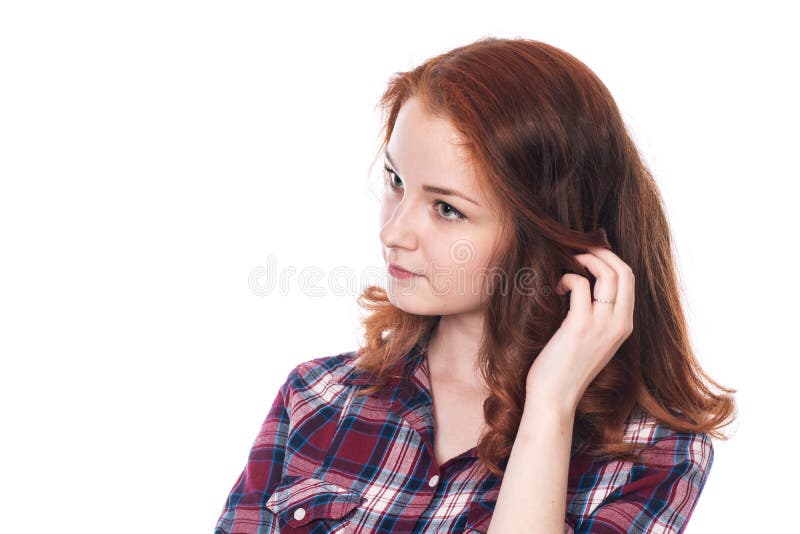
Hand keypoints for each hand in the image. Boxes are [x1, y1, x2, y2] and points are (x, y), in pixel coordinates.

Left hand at [525, 246, 634, 412]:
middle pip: (623, 271)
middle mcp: (619, 324)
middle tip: (579, 248)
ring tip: (567, 262)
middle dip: (602, 252)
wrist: (555, 397)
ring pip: (606, 273)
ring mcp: (602, 325)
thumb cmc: (566, 368)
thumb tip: (584, 283)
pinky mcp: (580, 325)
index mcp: (625, 326)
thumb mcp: (592, 340)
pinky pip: (580, 285)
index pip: (630, 279)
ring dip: (584, 259)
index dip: (611, 259)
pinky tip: (556, 287)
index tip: (592, 252)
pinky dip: (567, 278)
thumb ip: (596, 316)